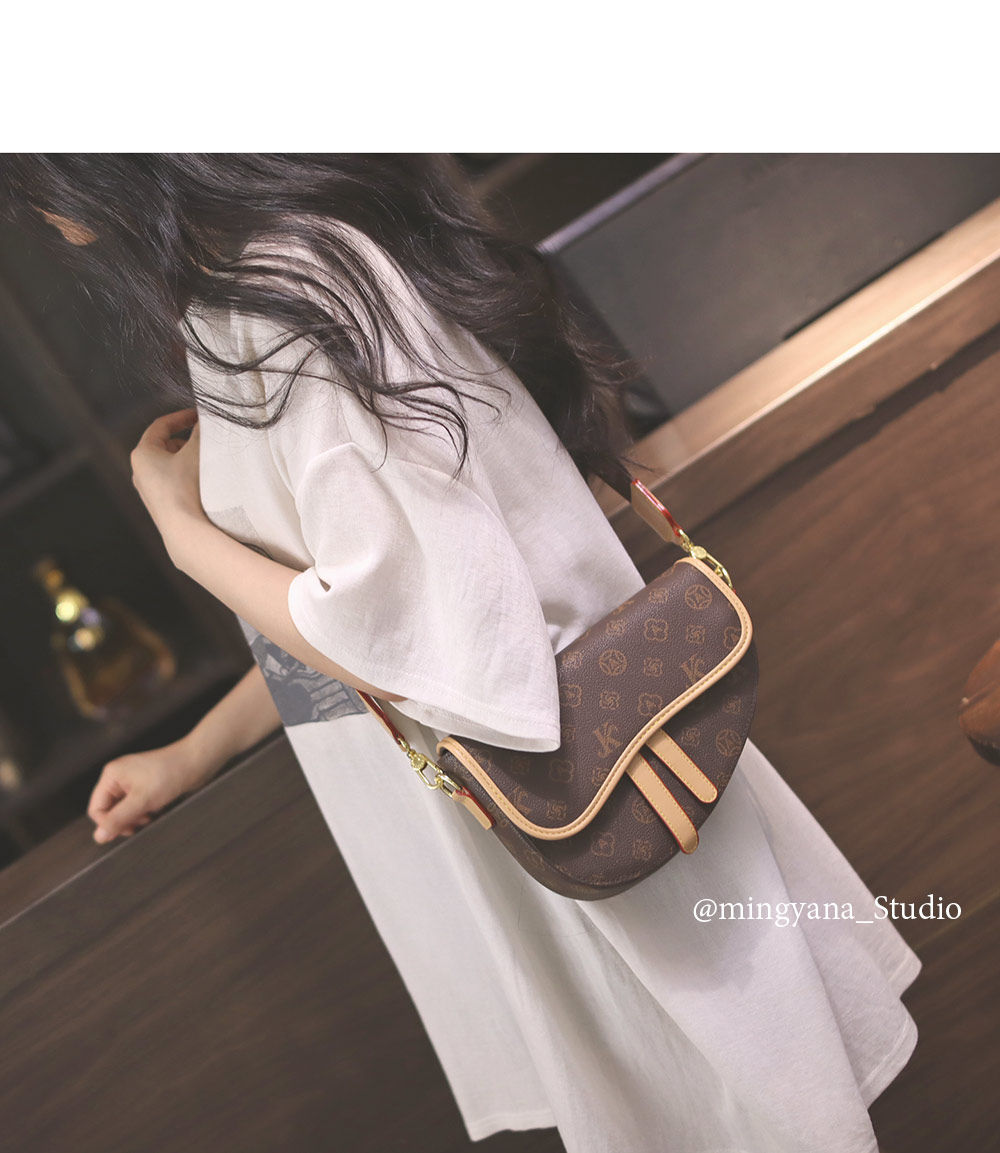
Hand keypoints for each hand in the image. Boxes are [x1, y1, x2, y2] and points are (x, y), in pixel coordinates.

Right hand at [87, 738, 220, 843]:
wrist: (197, 761)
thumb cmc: (172, 774)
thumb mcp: (142, 800)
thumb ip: (119, 819)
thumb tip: (99, 837)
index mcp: (112, 775)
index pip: (96, 809)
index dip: (108, 824)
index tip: (126, 829)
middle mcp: (119, 776)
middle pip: (109, 810)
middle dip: (124, 820)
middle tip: (140, 823)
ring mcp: (132, 780)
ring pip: (123, 810)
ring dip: (135, 818)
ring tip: (149, 816)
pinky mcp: (145, 785)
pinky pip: (136, 805)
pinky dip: (143, 812)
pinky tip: (155, 810)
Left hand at [130, 408, 204, 555]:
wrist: (184, 529)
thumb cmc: (186, 488)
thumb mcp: (196, 453)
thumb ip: (201, 432)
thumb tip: (207, 418)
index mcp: (142, 454)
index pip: (161, 425)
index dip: (182, 417)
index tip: (199, 415)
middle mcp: (139, 471)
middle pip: (165, 445)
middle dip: (187, 439)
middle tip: (206, 439)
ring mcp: (148, 490)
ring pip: (169, 464)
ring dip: (187, 458)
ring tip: (207, 460)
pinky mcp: (159, 504)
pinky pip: (172, 481)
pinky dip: (186, 475)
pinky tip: (203, 481)